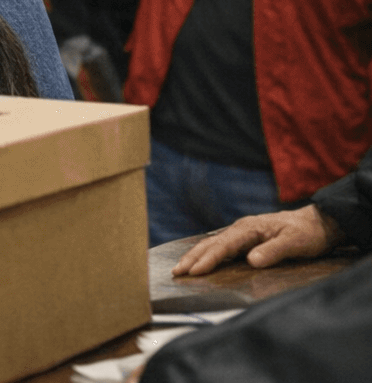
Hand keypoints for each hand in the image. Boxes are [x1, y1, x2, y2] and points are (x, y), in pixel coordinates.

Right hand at [171, 204, 344, 275]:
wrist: (319, 223)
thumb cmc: (308, 233)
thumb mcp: (296, 242)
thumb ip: (274, 251)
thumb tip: (251, 261)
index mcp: (249, 228)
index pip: (224, 245)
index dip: (208, 259)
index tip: (194, 271)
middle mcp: (241, 229)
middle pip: (211, 243)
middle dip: (192, 257)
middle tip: (176, 272)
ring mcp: (242, 233)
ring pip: (213, 244)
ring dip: (196, 256)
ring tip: (181, 268)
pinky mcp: (246, 239)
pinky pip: (221, 246)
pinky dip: (206, 254)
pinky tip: (200, 261)